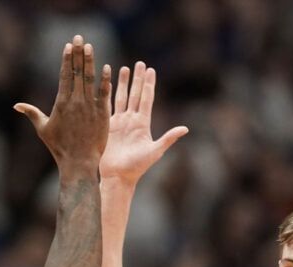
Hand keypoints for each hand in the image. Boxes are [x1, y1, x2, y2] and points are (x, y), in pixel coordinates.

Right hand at [15, 35, 111, 171]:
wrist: (79, 163)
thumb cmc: (60, 148)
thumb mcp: (43, 129)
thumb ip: (32, 113)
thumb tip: (16, 106)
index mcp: (61, 103)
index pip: (65, 76)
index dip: (67, 59)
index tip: (68, 46)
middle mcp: (75, 102)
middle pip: (77, 72)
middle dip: (78, 54)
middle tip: (79, 37)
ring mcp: (89, 107)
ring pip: (90, 79)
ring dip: (89, 61)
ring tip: (89, 46)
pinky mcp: (102, 114)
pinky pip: (103, 93)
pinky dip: (105, 80)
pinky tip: (107, 68)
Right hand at [99, 62, 187, 184]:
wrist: (118, 176)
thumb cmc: (137, 167)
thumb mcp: (155, 151)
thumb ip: (168, 138)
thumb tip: (185, 129)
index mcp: (143, 123)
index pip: (147, 99)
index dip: (149, 84)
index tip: (151, 70)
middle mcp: (132, 120)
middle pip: (136, 94)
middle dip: (138, 79)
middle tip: (140, 63)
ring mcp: (119, 122)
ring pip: (122, 97)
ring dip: (123, 83)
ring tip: (124, 68)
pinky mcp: (108, 127)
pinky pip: (108, 107)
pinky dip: (107, 95)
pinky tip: (106, 84)